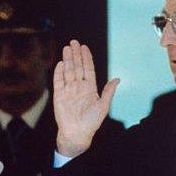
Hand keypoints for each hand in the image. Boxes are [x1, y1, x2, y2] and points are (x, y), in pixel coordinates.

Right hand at [52, 40, 119, 156]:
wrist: (77, 133)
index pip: (88, 69)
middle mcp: (79, 87)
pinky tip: (60, 63)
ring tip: (67, 48)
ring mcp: (68, 90)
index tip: (84, 47)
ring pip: (68, 71)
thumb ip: (108, 91)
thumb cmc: (92, 122)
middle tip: (74, 42)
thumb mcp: (104, 106)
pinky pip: (58, 81)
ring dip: (67, 60)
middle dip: (75, 54)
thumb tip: (117, 79)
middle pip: (77, 67)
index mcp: (90, 88)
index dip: (86, 58)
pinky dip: (59, 72)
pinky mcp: (59, 96)